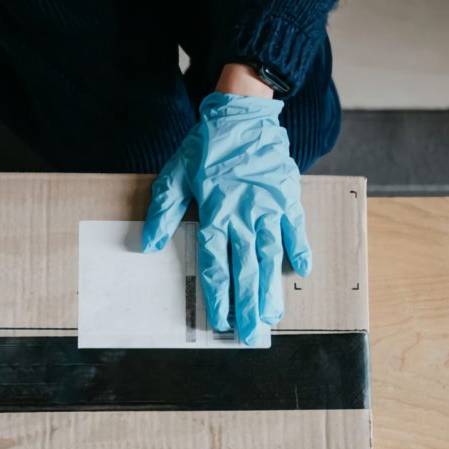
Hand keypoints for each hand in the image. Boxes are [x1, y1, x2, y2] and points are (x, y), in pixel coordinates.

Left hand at [142, 91, 311, 345]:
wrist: (242, 113)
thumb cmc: (206, 146)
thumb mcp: (175, 174)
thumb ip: (163, 211)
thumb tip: (146, 244)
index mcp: (217, 212)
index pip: (216, 263)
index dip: (218, 295)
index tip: (221, 321)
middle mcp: (245, 215)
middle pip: (246, 268)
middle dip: (248, 305)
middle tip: (251, 335)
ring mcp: (270, 207)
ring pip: (272, 256)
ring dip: (272, 288)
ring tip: (272, 317)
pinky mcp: (289, 197)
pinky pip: (297, 229)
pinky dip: (300, 249)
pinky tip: (302, 272)